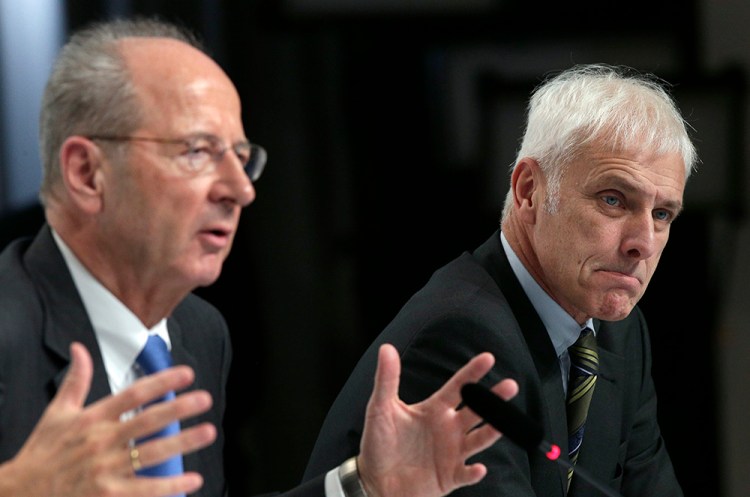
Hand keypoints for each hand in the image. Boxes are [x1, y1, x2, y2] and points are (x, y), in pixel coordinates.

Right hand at [0, 342, 215, 496]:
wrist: (20, 494)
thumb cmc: (42, 453)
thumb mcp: (57, 412)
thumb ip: (76, 380)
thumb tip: (79, 348)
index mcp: (92, 419)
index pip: (132, 394)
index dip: (161, 381)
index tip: (186, 373)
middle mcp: (101, 441)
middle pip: (147, 421)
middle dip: (178, 408)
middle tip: (204, 398)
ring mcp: (105, 470)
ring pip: (151, 454)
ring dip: (183, 443)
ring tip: (208, 431)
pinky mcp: (108, 495)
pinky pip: (145, 491)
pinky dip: (170, 486)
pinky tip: (193, 479)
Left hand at [357, 343, 517, 496]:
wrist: (374, 481)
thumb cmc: (378, 443)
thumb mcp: (380, 408)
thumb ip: (387, 379)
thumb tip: (386, 349)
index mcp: (434, 409)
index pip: (458, 387)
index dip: (472, 373)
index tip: (488, 358)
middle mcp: (448, 428)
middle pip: (477, 410)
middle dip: (494, 398)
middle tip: (510, 386)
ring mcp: (452, 453)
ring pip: (479, 439)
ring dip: (493, 431)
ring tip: (506, 423)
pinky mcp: (449, 476)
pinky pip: (466, 474)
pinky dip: (474, 472)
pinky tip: (478, 468)